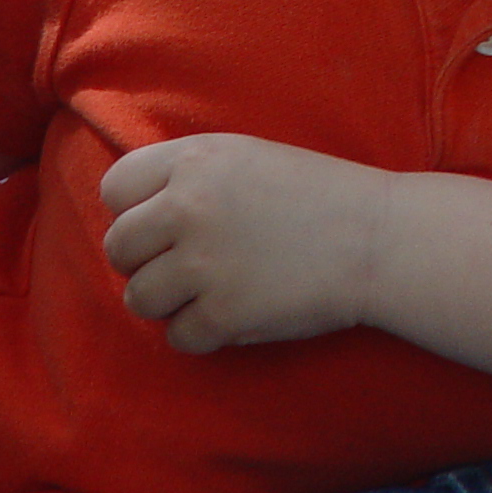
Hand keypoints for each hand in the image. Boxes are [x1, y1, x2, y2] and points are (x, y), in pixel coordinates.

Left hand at [100, 134, 391, 352]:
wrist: (376, 238)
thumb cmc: (316, 194)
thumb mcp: (245, 155)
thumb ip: (188, 173)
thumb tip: (135, 210)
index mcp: (194, 160)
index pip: (116, 188)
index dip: (134, 210)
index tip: (161, 225)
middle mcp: (188, 208)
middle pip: (119, 247)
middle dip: (144, 261)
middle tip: (182, 266)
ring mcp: (203, 263)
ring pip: (139, 297)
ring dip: (168, 301)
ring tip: (206, 292)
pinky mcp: (223, 314)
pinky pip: (178, 337)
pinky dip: (200, 333)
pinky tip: (231, 316)